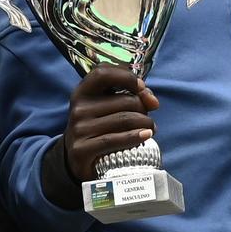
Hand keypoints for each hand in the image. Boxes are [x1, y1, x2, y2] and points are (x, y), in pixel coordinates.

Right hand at [63, 65, 158, 183]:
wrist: (77, 158)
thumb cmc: (100, 127)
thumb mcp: (109, 107)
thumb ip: (131, 96)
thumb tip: (153, 102)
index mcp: (83, 92)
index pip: (103, 73)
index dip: (127, 77)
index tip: (141, 87)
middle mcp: (79, 108)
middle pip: (124, 100)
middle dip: (144, 108)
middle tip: (148, 117)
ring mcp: (79, 129)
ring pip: (125, 119)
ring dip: (146, 124)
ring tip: (150, 129)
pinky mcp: (82, 149)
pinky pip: (115, 139)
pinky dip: (136, 137)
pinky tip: (146, 136)